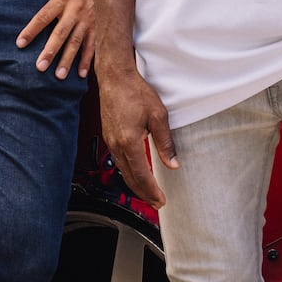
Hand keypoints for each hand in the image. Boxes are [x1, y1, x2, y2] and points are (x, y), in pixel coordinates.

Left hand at [16, 0, 94, 78]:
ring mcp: (88, 20)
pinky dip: (88, 60)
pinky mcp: (98, 26)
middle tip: (40, 67)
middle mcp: (74, 11)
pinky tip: (82, 74)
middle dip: (51, 51)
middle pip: (60, 33)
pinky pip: (93, 44)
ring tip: (59, 75)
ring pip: (76, 42)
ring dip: (68, 59)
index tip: (20, 44)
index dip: (32, 30)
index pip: (43, 16)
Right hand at [97, 64, 177, 206]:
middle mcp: (116, 145)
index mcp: (129, 141)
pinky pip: (118, 161)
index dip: (151, 191)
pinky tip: (136, 174)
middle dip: (144, 193)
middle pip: (130, 178)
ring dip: (135, 185)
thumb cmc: (135, 92)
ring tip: (148, 193)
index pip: (141, 175)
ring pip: (123, 171)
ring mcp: (110, 141)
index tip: (161, 200)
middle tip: (157, 203)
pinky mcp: (108, 137)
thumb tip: (173, 163)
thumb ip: (165, 142)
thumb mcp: (158, 115)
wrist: (115, 78)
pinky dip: (128, 173)